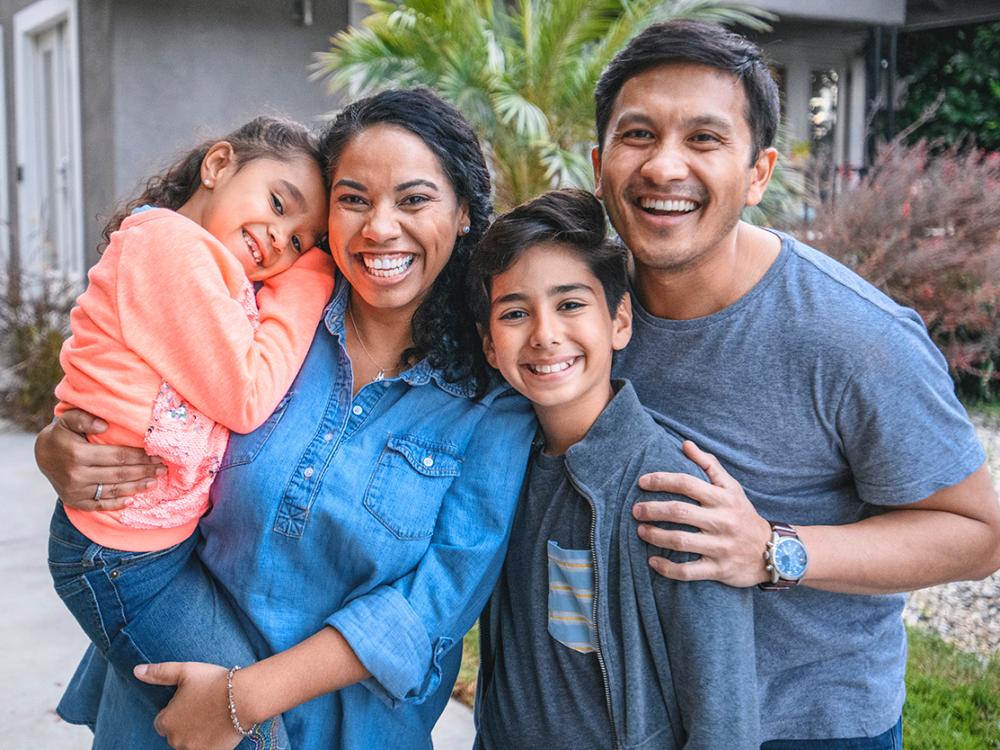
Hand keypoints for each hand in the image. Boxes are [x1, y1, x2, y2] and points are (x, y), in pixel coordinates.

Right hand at [34, 409, 163, 509]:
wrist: (42, 455)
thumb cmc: (62, 434)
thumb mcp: (68, 420)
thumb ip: (84, 418)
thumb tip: (104, 425)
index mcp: (78, 454)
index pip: (117, 456)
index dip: (139, 456)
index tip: (157, 455)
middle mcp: (76, 475)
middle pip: (119, 474)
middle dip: (144, 471)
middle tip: (162, 468)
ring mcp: (76, 491)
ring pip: (113, 490)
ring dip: (136, 487)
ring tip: (154, 482)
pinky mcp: (75, 501)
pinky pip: (100, 505)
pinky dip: (117, 504)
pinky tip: (132, 500)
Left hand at [134, 662, 240, 749]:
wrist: (245, 697)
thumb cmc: (214, 682)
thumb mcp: (185, 671)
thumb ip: (158, 673)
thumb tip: (136, 671)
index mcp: (166, 721)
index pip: (162, 722)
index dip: (176, 710)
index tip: (192, 701)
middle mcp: (175, 740)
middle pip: (175, 734)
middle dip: (185, 723)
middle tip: (204, 707)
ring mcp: (192, 749)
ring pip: (189, 742)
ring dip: (196, 734)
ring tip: (213, 717)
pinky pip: (203, 749)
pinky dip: (209, 742)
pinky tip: (219, 729)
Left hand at [633, 440, 771, 586]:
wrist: (774, 551)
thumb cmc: (743, 514)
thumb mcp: (732, 487)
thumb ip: (709, 464)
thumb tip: (685, 444)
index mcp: (723, 498)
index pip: (686, 483)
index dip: (661, 480)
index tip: (642, 482)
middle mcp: (722, 521)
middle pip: (679, 512)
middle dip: (652, 510)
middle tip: (635, 510)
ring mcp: (721, 547)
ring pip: (680, 541)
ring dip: (655, 536)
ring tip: (640, 531)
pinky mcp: (720, 570)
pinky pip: (688, 571)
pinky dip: (667, 568)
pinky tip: (652, 561)